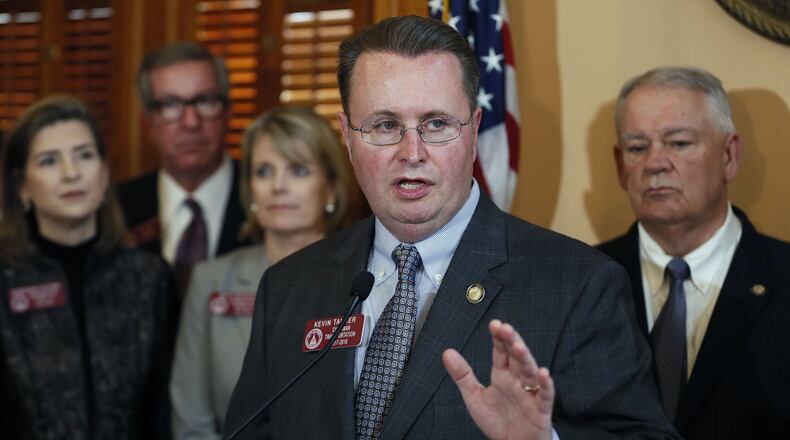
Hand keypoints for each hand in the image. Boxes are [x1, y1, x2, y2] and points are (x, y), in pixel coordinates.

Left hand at [442, 319, 554, 439]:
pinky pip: (545, 395)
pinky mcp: (540, 409)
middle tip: (505, 329)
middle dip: (511, 342)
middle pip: (516, 357)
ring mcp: (530, 393)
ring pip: (529, 372)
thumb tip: (447, 353)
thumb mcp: (474, 396)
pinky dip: (546, 384)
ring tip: (518, 347)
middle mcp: (517, 381)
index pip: (501, 352)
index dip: (499, 338)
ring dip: (525, 359)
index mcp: (502, 376)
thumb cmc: (497, 422)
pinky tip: (543, 374)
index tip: (494, 324)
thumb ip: (463, 375)